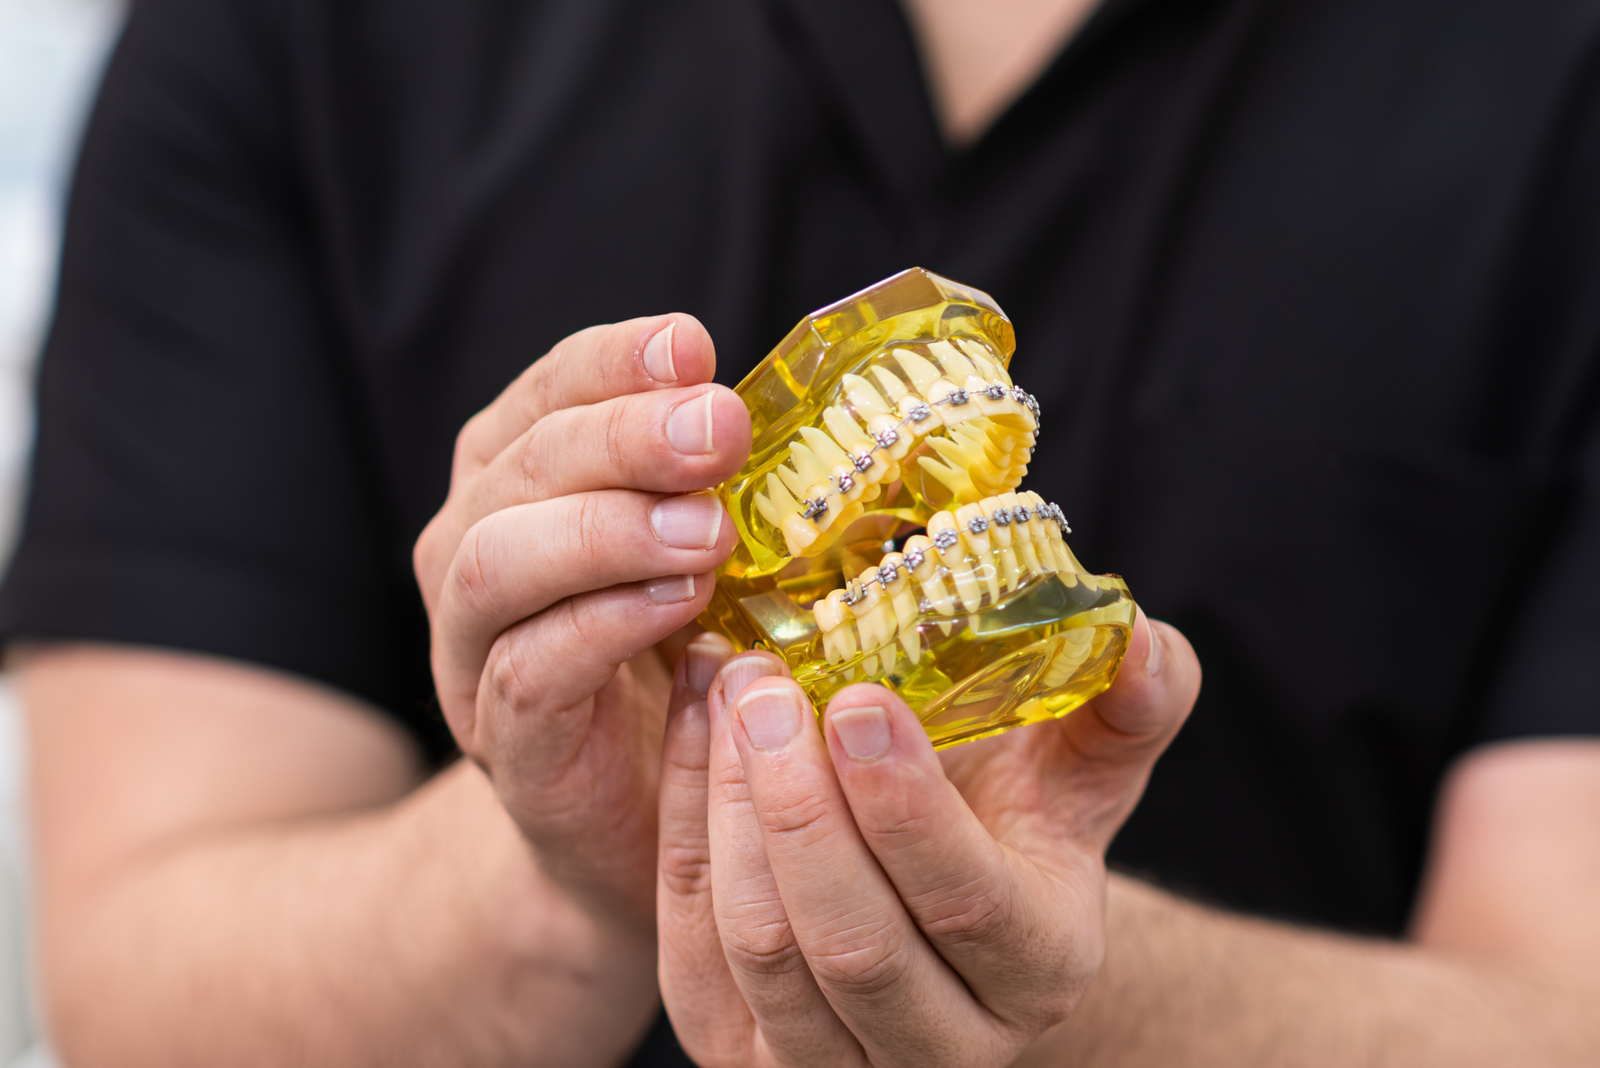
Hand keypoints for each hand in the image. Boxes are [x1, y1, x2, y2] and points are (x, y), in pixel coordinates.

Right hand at [413, 315, 749, 929]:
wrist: (638, 819)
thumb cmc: (681, 664)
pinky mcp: (507, 743)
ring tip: (707, 531)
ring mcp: (473, 652)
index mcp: (520, 484)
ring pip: (493, 564)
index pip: (550, 394)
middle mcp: (473, 550)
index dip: (615, 363)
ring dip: (604, 532)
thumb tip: (838, 419)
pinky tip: (680, 606)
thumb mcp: (706, 556)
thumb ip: (726, 488)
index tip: (694, 346)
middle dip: (624, 437)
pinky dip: (601, 629)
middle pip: (522, 467)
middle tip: (720, 430)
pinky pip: (527, 672)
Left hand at [657, 610, 1199, 1065]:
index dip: (904, 806)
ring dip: (728, 806)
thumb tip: (1142, 639)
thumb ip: (1130, 704)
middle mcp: (942, 1046)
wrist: (947, 906)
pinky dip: (684, 823)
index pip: (966, 904)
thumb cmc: (1015, 816)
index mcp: (1040, 968)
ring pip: (761, 948)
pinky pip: (692, 940)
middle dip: (796, 804)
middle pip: (851, 943)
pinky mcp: (742, 1048)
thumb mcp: (1086, 764)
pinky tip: (697, 728)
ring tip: (729, 689)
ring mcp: (833, 1065)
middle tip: (764, 684)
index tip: (853, 698)